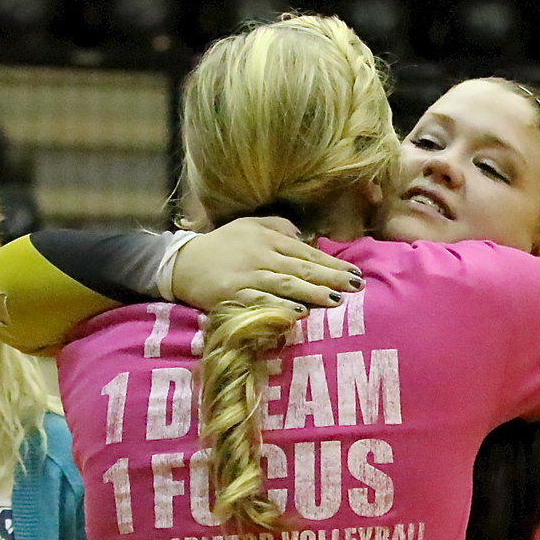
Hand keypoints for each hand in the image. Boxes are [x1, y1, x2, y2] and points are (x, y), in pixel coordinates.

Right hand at [171, 217, 363, 311]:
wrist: (183, 263)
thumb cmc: (221, 245)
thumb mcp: (251, 226)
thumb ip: (279, 228)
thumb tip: (306, 239)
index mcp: (269, 239)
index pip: (307, 252)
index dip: (332, 263)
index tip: (354, 273)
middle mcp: (262, 256)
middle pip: (302, 268)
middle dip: (331, 278)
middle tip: (356, 287)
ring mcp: (248, 277)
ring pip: (286, 284)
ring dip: (312, 293)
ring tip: (335, 301)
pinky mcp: (234, 296)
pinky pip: (262, 302)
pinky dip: (281, 307)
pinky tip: (299, 314)